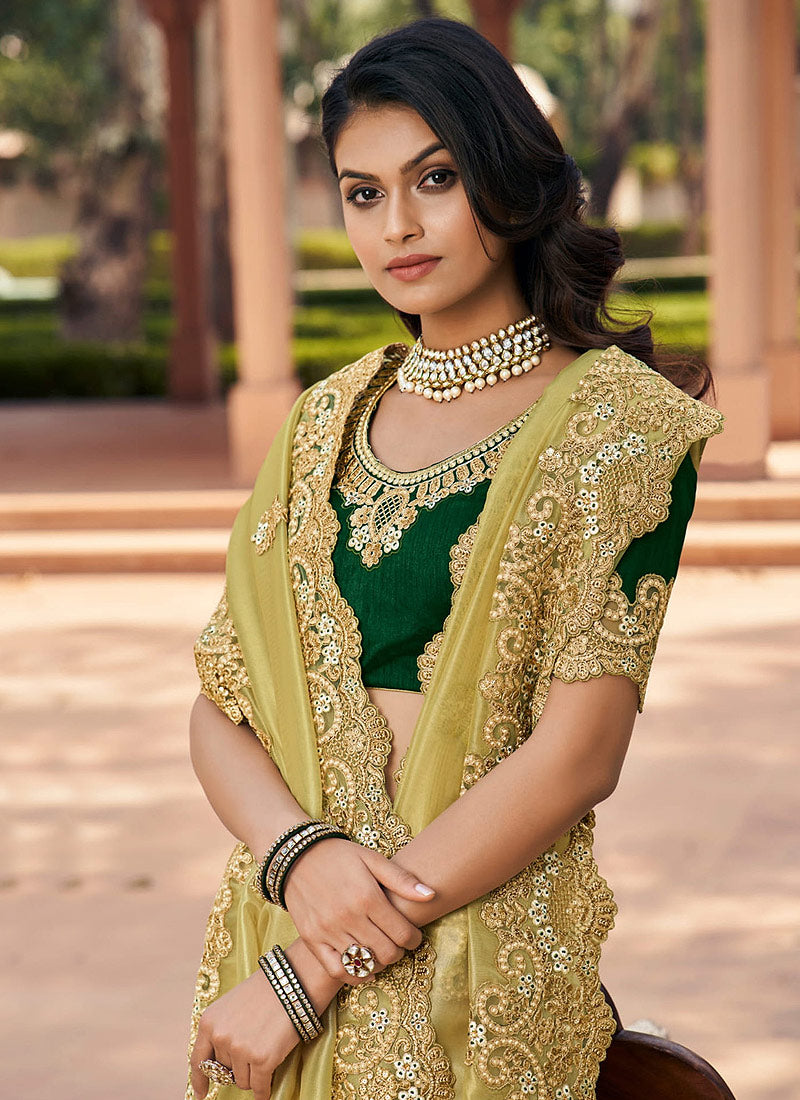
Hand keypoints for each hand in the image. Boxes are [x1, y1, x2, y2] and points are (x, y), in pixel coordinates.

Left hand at [190, 970, 299, 1099]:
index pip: (198, 1060)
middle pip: (225, 1071)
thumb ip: (221, 1031)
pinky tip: (266, 1092)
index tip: (202, 1094)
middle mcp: (221, 1037)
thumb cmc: (264, 991)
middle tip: (256, 1046)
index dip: (199, 1080)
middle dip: (239, 1065)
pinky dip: (264, 1092)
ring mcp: (241, 1049)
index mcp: (209, 1022)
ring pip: (243, 1081)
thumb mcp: (231, 1006)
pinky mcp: (262, 1059)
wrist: (291, 981)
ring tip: (267, 1050)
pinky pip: (260, 1088)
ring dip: (254, 1074)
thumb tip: (219, 1064)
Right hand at [282, 837, 435, 981]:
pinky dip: (354, 975)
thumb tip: (431, 894)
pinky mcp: (312, 939)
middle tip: (398, 943)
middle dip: (399, 951)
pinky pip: (337, 969)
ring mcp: (328, 930)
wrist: (297, 857)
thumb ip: (402, 879)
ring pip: (365, 963)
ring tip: (382, 951)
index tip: (413, 936)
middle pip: (386, 952)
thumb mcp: (372, 859)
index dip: (414, 939)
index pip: (402, 933)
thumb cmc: (339, 856)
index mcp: (367, 896)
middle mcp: (348, 916)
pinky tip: (364, 968)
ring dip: (379, 961)